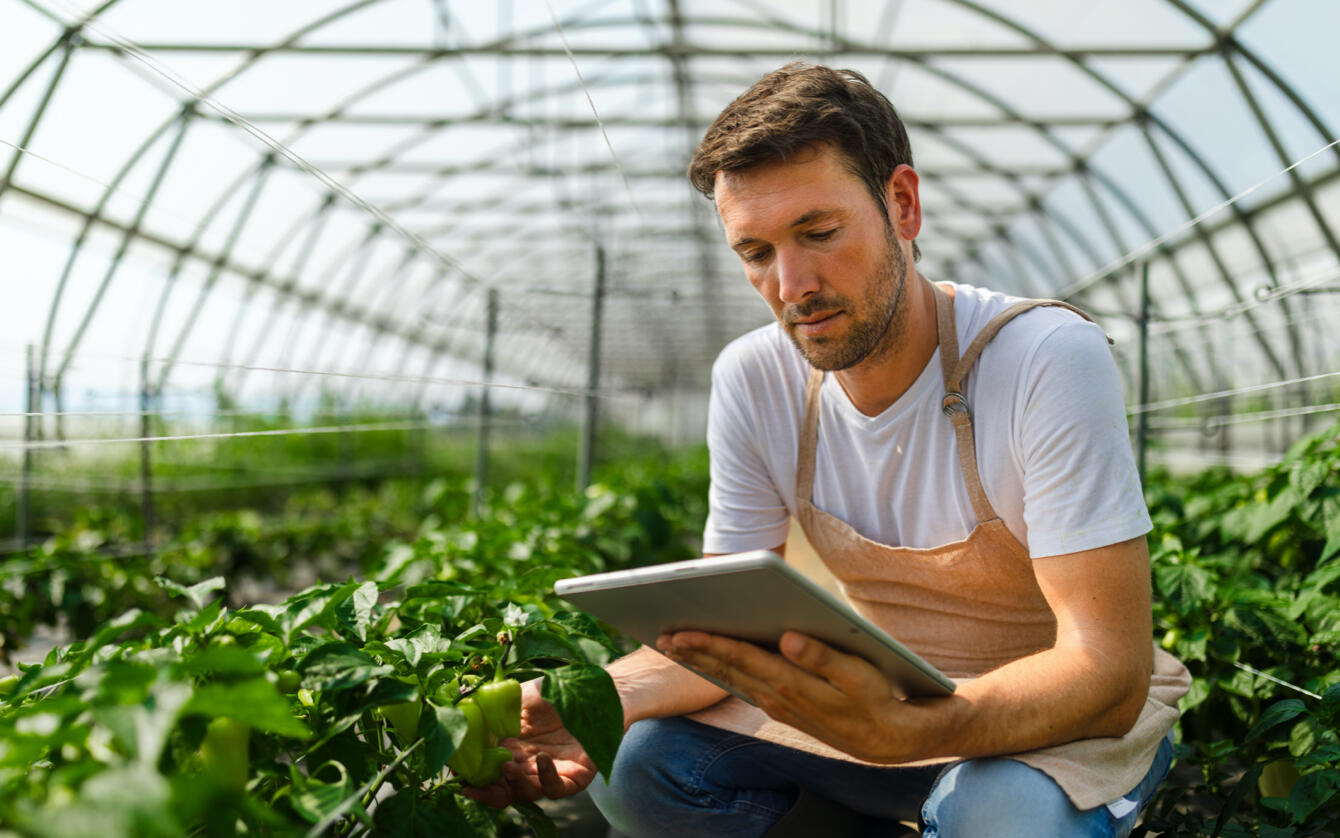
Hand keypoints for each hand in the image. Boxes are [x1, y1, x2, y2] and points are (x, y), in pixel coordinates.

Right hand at [461, 678, 597, 807]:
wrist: (595, 687)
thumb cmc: (557, 688)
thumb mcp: (518, 696)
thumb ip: (493, 712)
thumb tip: (462, 726)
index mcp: (512, 747)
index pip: (488, 771)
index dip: (472, 776)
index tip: (457, 775)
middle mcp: (528, 764)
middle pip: (503, 788)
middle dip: (486, 790)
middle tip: (473, 785)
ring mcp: (551, 772)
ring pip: (526, 792)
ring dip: (513, 783)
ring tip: (506, 766)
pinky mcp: (576, 776)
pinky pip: (556, 788)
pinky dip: (546, 778)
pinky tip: (541, 759)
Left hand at [656, 630, 932, 763]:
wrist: (887, 737)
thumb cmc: (875, 696)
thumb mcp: (857, 674)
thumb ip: (821, 655)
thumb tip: (788, 637)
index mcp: (790, 683)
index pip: (740, 658)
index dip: (708, 644)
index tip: (679, 632)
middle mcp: (776, 696)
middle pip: (726, 669)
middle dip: (693, 651)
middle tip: (661, 634)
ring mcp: (776, 704)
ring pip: (730, 679)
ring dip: (702, 662)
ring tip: (674, 646)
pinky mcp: (781, 706)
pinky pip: (741, 686)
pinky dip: (720, 672)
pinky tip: (708, 662)